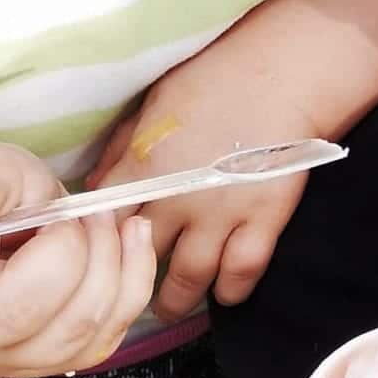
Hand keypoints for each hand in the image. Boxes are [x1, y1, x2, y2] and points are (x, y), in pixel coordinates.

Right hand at [0, 142, 154, 375]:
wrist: (5, 217)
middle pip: (19, 319)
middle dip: (63, 251)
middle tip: (69, 211)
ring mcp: (13, 358)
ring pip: (76, 330)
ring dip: (105, 260)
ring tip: (100, 217)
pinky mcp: (63, 357)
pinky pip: (111, 331)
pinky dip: (133, 276)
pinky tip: (130, 235)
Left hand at [91, 76, 316, 321]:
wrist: (283, 72)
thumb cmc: (215, 77)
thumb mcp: (156, 104)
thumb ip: (123, 148)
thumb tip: (95, 187)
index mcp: (145, 165)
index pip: (103, 219)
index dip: (94, 241)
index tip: (94, 252)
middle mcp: (178, 197)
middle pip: (140, 255)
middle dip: (130, 274)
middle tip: (129, 286)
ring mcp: (222, 213)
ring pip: (188, 277)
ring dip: (175, 298)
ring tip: (169, 305)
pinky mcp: (264, 219)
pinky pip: (242, 272)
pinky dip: (230, 289)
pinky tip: (223, 292)